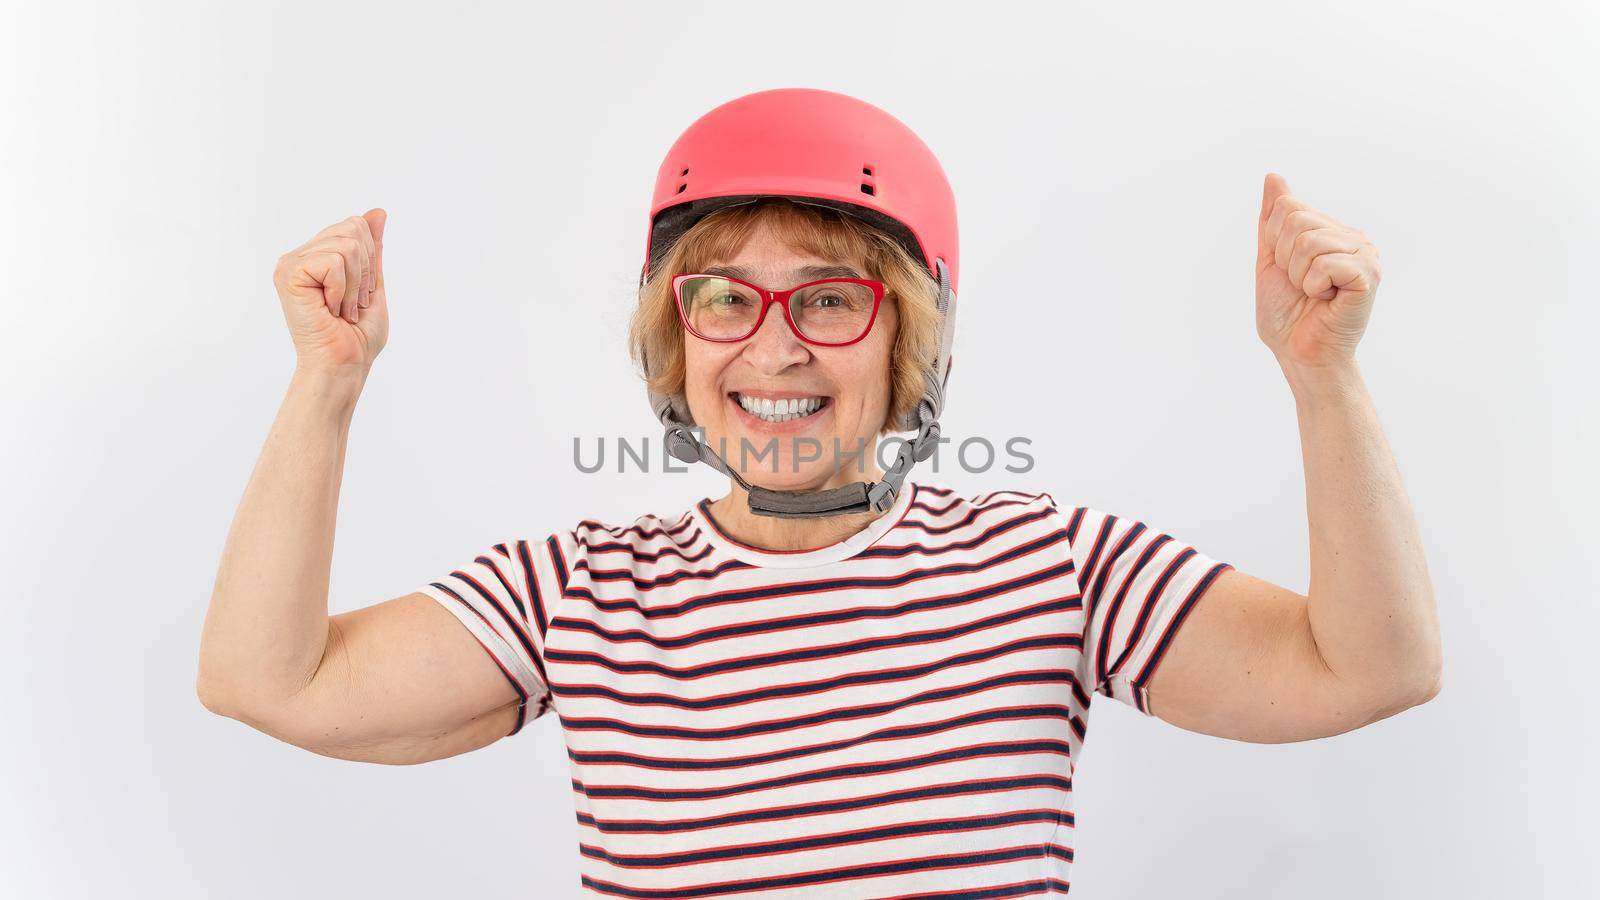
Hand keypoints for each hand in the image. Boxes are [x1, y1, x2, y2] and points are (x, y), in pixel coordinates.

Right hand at [273, 209, 388, 374]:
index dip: (370, 261)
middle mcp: (300, 256)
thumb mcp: (373, 283)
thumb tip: (378, 211)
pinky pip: (334, 262)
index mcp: (317, 257)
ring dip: (355, 285)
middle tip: (351, 303)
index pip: (356, 226)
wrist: (344, 364)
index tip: (360, 295)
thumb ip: (372, 248)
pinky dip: (342, 290)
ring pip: (347, 245)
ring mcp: (291, 264)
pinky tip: (329, 309)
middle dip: (365, 272)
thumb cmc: (357, 335)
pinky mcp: (288, 274)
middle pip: (353, 229)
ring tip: (340, 308)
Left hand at [1255, 174, 1380, 369]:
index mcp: (1331, 232)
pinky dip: (1313, 286)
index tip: (1288, 270)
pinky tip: (1327, 300)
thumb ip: (1272, 220)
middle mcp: (1353, 238)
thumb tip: (1273, 177)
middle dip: (1285, 259)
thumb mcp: (1271, 260)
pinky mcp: (1369, 275)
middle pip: (1296, 220)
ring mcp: (1365, 254)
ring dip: (1298, 276)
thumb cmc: (1287, 314)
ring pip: (1308, 241)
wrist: (1298, 353)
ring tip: (1314, 294)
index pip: (1288, 207)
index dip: (1275, 242)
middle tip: (1302, 286)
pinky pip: (1324, 263)